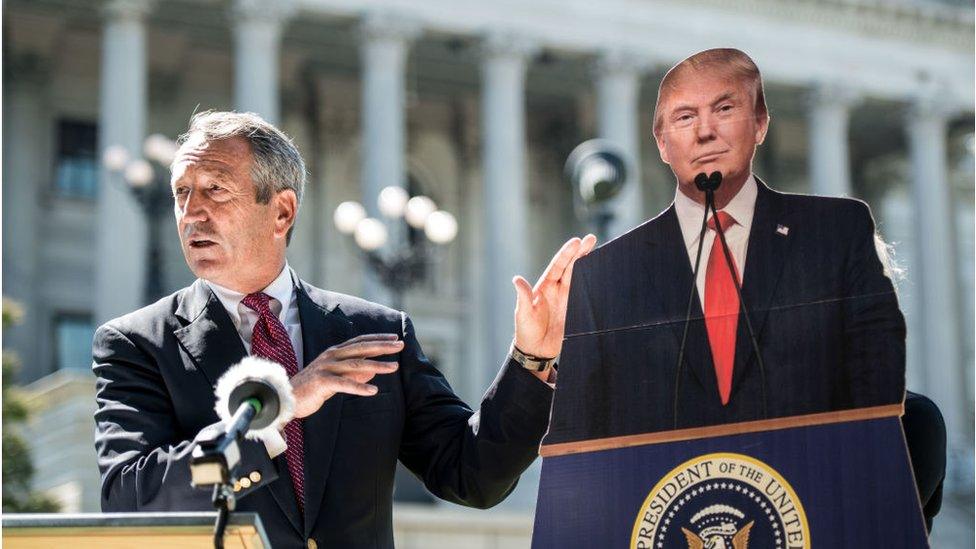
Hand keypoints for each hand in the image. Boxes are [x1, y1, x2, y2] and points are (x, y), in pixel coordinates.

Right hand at [290, 334, 402, 417]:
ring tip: (394, 367)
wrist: (286, 398)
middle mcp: (331, 356)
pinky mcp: (322, 382)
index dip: (377, 339)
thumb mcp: (336, 378)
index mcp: (334, 353)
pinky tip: (374, 391)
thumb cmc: (312, 389)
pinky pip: (345, 384)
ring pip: (357, 365)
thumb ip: (353, 374)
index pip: (360, 342)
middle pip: (361, 348)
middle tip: (401, 345)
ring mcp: (326, 368)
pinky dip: (360, 387)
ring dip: (378, 366)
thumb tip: (373, 371)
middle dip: (383, 346)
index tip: (394, 338)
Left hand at [512, 234, 596, 360]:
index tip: (576, 242)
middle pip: (571, 267)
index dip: (566, 254)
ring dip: (588, 263)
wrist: (536, 351)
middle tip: (591, 239)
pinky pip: (586, 294)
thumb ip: (523, 297)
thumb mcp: (523, 314)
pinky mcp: (575, 309)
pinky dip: (593, 283)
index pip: (557, 266)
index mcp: (545, 286)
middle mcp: (557, 289)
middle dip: (580, 252)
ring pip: (580, 277)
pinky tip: (601, 273)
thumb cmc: (526, 331)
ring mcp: (568, 299)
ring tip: (597, 249)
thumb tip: (516, 279)